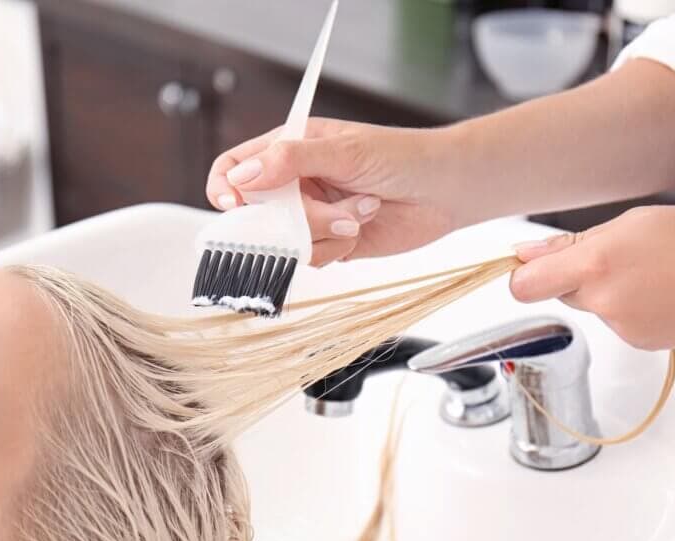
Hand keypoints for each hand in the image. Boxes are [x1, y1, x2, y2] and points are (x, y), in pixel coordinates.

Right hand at [206, 118, 465, 265]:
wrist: (447, 191)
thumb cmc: (403, 156)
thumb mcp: (346, 151)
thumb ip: (292, 160)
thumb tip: (243, 175)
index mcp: (291, 148)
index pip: (236, 166)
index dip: (227, 185)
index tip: (233, 203)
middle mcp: (296, 183)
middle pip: (258, 212)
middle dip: (294, 217)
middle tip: (330, 210)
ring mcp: (310, 216)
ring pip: (285, 241)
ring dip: (323, 232)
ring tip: (360, 211)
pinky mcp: (330, 242)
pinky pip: (311, 258)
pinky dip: (335, 248)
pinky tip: (361, 228)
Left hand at [509, 206, 674, 348]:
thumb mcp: (635, 222)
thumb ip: (573, 242)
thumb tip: (528, 253)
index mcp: (597, 264)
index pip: (524, 285)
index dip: (521, 274)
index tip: (527, 264)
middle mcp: (605, 301)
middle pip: (558, 292)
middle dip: (573, 275)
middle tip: (613, 254)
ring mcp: (623, 328)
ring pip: (591, 306)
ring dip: (605, 290)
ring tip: (650, 270)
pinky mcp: (641, 343)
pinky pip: (616, 321)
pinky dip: (629, 307)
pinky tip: (662, 290)